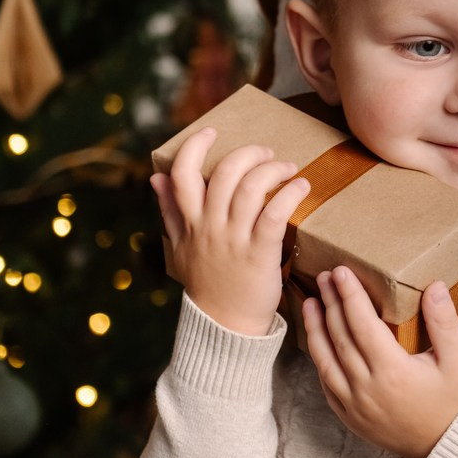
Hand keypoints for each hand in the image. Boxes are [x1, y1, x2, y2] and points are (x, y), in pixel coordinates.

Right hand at [151, 127, 309, 336]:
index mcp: (190, 222)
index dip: (194, 147)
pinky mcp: (260, 252)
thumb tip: (156, 177)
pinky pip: (275, 213)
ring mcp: (234, 239)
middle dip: (247, 153)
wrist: (224, 326)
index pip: (182, 175)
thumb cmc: (206, 283)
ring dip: (272, 169)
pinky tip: (301, 187)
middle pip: (224, 173)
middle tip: (265, 152)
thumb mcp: (179, 246)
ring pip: (251, 188)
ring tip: (287, 168)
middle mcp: (210, 226)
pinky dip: (290, 194)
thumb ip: (169, 210)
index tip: (210, 131)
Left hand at [301, 267, 457, 457]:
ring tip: (310, 303)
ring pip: (325, 360)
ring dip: (316, 329)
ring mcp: (355, 406)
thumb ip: (445, 323)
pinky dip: (319, 359)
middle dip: (330, 303)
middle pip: (340, 338)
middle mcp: (367, 388)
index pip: (362, 324)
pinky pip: (327, 384)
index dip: (349, 296)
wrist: (446, 449)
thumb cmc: (455, 403)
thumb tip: (434, 287)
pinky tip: (318, 342)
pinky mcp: (350, 418)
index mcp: (393, 372)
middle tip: (324, 276)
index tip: (341, 272)